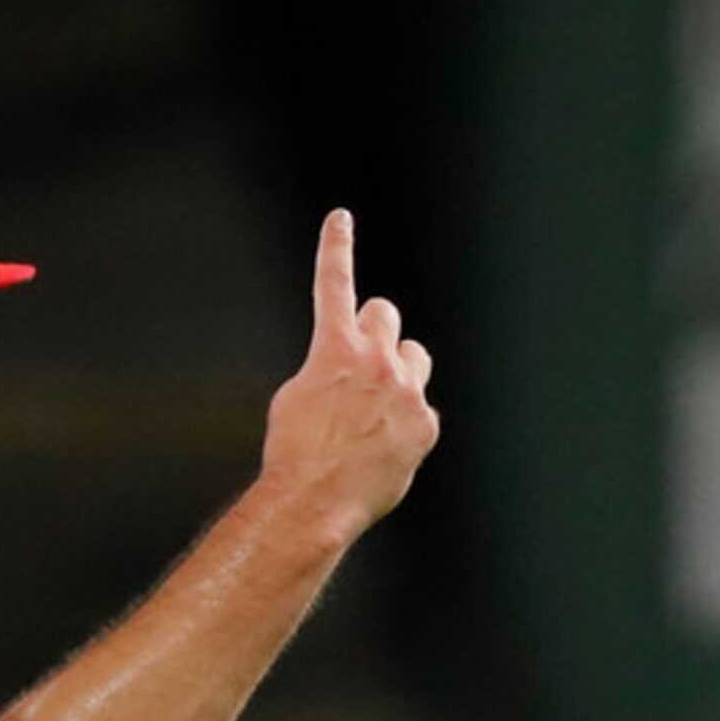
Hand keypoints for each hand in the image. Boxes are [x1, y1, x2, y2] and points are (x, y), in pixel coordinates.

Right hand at [257, 209, 441, 542]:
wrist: (314, 501)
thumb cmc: (294, 452)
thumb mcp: (297, 397)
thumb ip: (328, 368)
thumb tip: (349, 367)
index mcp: (334, 349)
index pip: (335, 283)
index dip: (336, 247)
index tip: (340, 218)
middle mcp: (377, 360)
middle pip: (385, 313)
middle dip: (373, 331)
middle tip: (360, 362)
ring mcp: (406, 392)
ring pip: (413, 355)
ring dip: (397, 369)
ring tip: (374, 408)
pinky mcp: (425, 425)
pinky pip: (420, 406)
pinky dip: (404, 420)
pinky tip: (382, 448)